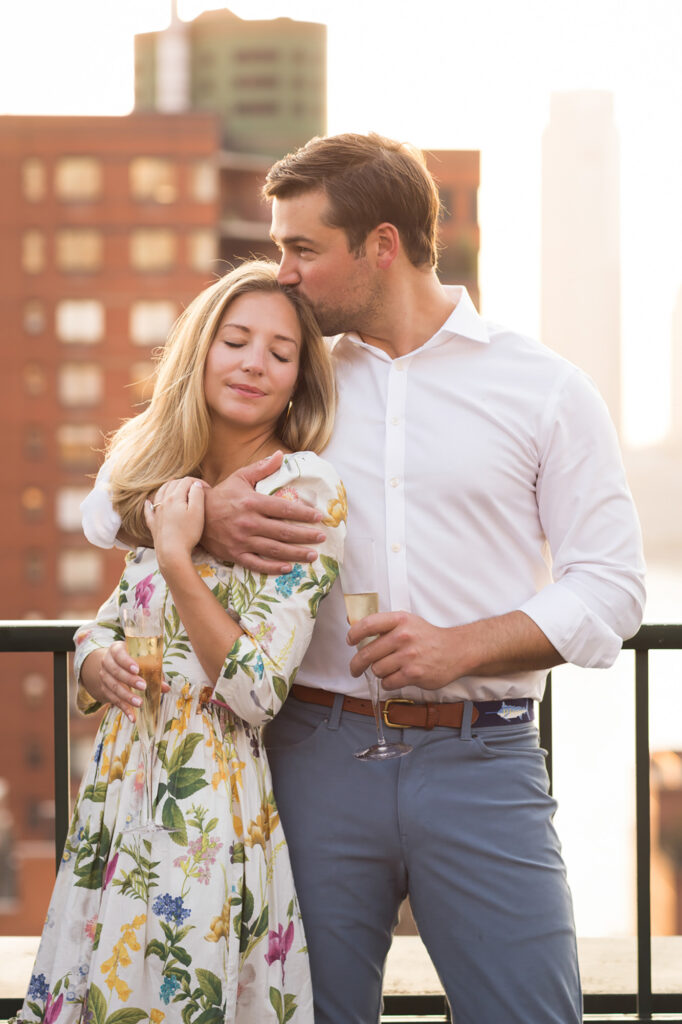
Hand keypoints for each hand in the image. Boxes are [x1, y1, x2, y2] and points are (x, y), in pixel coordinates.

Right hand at [81, 643, 170, 722]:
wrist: (114, 665)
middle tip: (143, 687)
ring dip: (126, 696)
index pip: (119, 654)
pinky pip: (113, 700)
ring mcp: (104, 676)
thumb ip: (154, 671)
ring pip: (113, 687)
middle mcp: (107, 662)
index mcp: (116, 650)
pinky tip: (132, 717)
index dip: (127, 662)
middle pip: (115, 671)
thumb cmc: (134, 660)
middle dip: (129, 680)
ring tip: (139, 703)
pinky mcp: (104, 690)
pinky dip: (124, 709)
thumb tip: (166, 688)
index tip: (137, 669)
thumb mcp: (143, 660)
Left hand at [145, 477, 206, 566]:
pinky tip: (148, 502)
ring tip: (175, 487)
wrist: (172, 552)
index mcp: (175, 497)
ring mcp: (157, 513)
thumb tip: (196, 484)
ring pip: (160, 493)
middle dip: (185, 483)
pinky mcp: (153, 524)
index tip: (209, 489)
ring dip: (168, 487)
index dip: (198, 482)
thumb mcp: (197, 512)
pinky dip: (149, 504)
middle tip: (196, 489)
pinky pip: (149, 510)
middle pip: (173, 484)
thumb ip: (197, 494)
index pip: (186, 481)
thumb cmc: (187, 533)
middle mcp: (163, 502)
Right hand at [202, 451, 325, 572]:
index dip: (304, 513)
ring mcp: (242, 540)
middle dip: (306, 535)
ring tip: (313, 555)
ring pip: (275, 549)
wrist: (194, 514)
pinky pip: (257, 564)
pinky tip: (288, 569)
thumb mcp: (240, 477)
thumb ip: (262, 468)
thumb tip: (280, 455)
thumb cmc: (222, 494)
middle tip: (322, 537)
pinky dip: (273, 568)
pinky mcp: (235, 554)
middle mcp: (249, 522)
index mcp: (252, 502)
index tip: (319, 516)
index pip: (284, 508)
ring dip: (296, 553)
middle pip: (284, 531)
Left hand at [347, 612, 462, 690]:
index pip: (367, 624)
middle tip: (355, 669)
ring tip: (389, 669)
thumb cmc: (427, 637)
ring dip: (379, 672)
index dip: (354, 634)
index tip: (350, 641)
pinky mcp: (413, 674)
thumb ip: (382, 624)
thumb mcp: (406, 622)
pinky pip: (387, 682)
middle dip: (357, 664)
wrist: (455, 651)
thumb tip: (351, 621)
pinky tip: (396, 677)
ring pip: (376, 670)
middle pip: (367, 653)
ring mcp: (408, 656)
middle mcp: (403, 636)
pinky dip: (388, 682)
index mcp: (399, 620)